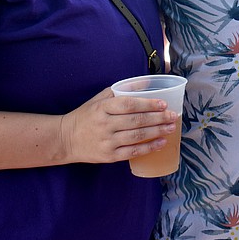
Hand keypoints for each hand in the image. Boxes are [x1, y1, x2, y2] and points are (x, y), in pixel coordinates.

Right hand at [58, 87, 178, 163]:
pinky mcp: (109, 156)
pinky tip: (160, 143)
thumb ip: (123, 90)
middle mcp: (105, 125)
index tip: (163, 103)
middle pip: (136, 121)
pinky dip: (148, 148)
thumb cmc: (87, 115)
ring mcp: (107, 141)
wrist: (65, 139)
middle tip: (173, 116)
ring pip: (137, 136)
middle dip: (158, 118)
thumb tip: (147, 83)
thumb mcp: (100, 98)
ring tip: (171, 128)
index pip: (128, 104)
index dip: (147, 104)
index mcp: (102, 108)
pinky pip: (133, 152)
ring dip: (157, 132)